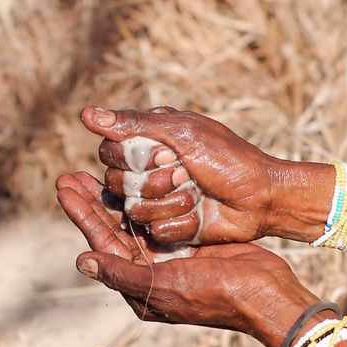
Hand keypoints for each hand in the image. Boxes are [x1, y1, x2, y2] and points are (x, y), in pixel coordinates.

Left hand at [56, 173, 314, 342]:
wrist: (263, 292)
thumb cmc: (214, 295)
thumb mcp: (164, 285)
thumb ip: (123, 272)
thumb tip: (82, 260)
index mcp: (138, 286)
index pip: (102, 243)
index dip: (82, 214)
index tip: (64, 185)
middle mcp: (149, 271)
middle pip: (113, 230)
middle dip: (92, 202)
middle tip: (70, 174)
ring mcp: (169, 255)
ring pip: (134, 221)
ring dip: (116, 197)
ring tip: (96, 170)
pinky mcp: (189, 240)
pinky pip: (159, 215)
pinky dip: (146, 197)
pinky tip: (136, 176)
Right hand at [82, 106, 301, 246]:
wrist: (261, 196)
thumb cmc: (227, 158)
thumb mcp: (182, 133)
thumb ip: (133, 125)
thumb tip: (85, 114)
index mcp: (148, 144)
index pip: (108, 153)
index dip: (129, 157)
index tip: (164, 152)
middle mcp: (147, 173)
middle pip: (115, 184)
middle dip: (153, 181)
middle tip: (183, 172)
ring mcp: (157, 202)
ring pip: (135, 210)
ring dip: (170, 201)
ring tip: (195, 193)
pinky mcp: (169, 228)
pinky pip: (156, 231)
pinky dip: (181, 222)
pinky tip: (200, 215)